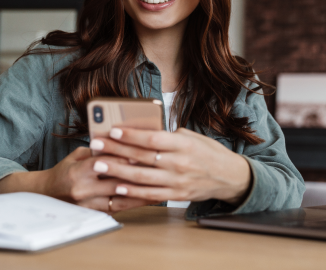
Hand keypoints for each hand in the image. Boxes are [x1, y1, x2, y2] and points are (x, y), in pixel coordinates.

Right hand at [0, 147, 158, 212]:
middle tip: (156, 167)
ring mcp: (88, 204)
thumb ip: (97, 151)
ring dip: (139, 191)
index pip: (104, 162)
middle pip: (115, 181)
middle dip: (136, 174)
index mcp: (77, 172)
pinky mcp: (93, 213)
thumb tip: (121, 142)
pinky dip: (132, 202)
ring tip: (157, 184)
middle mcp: (82, 190)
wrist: (47, 194)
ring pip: (119, 198)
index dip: (123, 157)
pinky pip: (117, 208)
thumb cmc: (64, 171)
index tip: (141, 151)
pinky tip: (146, 197)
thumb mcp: (76, 156)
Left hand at [88, 128, 251, 204]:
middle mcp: (179, 164)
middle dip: (115, 150)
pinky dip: (133, 192)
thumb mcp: (192, 137)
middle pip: (142, 157)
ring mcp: (177, 182)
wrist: (230, 177)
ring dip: (118, 171)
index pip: (153, 139)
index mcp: (183, 145)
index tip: (112, 130)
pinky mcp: (176, 195)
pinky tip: (117, 187)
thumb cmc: (208, 153)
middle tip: (95, 144)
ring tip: (99, 164)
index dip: (131, 135)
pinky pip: (151, 194)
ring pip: (142, 177)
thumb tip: (143, 131)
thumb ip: (169, 135)